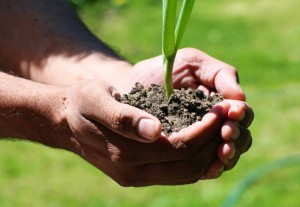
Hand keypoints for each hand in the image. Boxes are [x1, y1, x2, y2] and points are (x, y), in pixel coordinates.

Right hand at [50, 79, 235, 185]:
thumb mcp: (97, 101)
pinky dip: (195, 158)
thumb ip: (124, 117)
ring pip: (186, 173)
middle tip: (226, 118)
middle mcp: (134, 172)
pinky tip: (202, 139)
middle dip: (212, 142)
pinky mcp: (139, 173)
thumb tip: (155, 131)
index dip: (204, 131)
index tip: (219, 110)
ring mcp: (137, 176)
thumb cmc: (82, 104)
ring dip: (208, 152)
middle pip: (189, 166)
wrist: (66, 121)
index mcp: (125, 153)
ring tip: (219, 128)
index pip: (179, 149)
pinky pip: (177, 172)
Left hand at [118, 48, 253, 178]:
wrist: (127, 88)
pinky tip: (210, 167)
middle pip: (239, 139)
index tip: (232, 111)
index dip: (242, 115)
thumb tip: (240, 98)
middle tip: (227, 132)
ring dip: (228, 155)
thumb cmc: (161, 72)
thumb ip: (218, 74)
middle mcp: (213, 126)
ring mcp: (198, 144)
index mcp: (219, 104)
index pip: (241, 114)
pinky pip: (201, 169)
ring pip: (224, 157)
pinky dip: (210, 169)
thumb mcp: (192, 63)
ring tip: (222, 150)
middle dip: (237, 137)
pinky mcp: (181, 157)